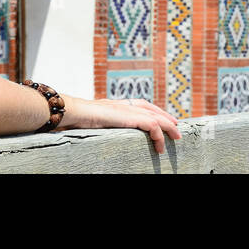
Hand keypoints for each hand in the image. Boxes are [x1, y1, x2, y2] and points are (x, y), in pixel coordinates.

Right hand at [59, 95, 181, 154]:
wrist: (72, 112)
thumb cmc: (75, 119)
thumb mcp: (90, 122)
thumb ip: (98, 124)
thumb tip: (93, 130)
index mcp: (114, 105)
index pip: (139, 104)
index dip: (152, 110)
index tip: (161, 117)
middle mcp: (122, 104)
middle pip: (150, 107)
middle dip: (165, 116)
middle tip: (176, 126)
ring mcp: (126, 109)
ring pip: (154, 116)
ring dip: (167, 126)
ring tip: (176, 136)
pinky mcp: (129, 117)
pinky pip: (150, 125)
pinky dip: (158, 133)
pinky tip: (160, 144)